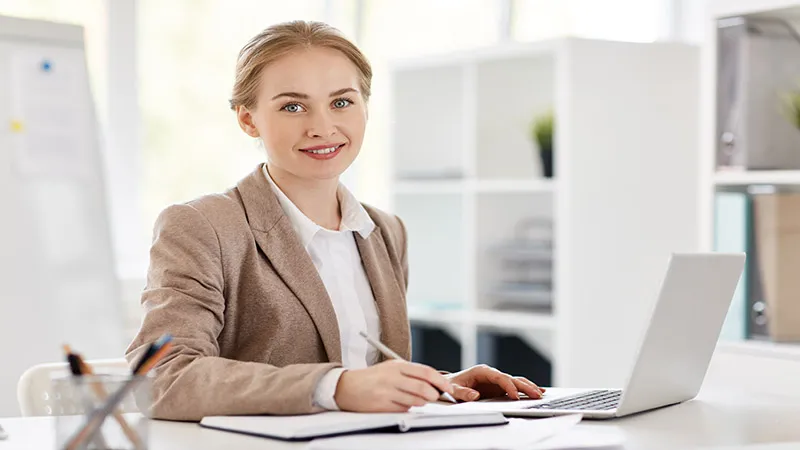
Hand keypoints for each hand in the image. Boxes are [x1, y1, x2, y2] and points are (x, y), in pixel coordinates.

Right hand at [334, 360, 454, 411]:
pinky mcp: (382, 405)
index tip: (448, 389)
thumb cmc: (373, 378)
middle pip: (423, 388)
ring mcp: (387, 392)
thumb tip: (434, 383)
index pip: (426, 372)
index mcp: (397, 366)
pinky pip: (403, 410)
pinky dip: (408, 409)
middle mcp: (392, 378)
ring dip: (421, 403)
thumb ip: (411, 373)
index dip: (441, 381)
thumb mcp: (391, 368)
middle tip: (435, 397)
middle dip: (434, 395)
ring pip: (415, 401)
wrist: (346, 386)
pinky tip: (402, 404)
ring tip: (417, 400)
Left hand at [446, 364, 544, 401]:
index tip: (515, 396)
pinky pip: (515, 387)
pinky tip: (537, 391)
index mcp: (482, 371)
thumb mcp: (454, 390)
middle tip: (536, 395)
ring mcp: (497, 380)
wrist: (450, 384)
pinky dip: (526, 389)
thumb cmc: (452, 385)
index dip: (509, 386)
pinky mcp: (499, 387)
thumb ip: (463, 393)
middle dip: (524, 386)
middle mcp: (492, 374)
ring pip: (516, 381)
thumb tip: (474, 396)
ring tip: (541, 394)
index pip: (500, 377)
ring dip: (528, 387)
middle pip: (512, 378)